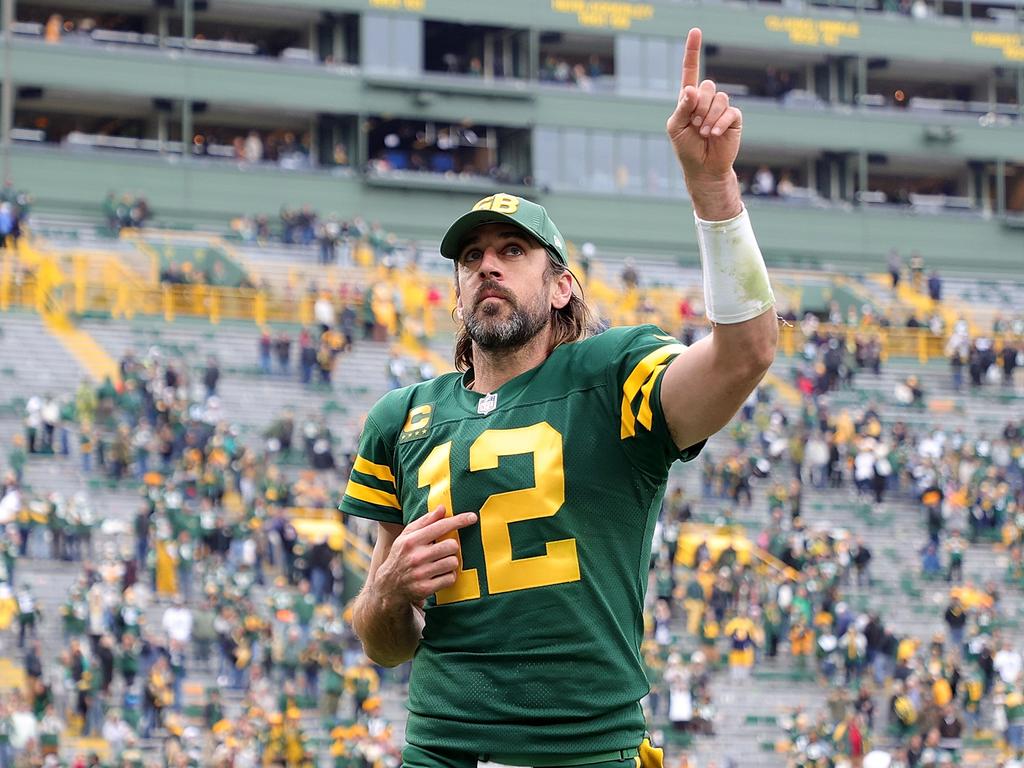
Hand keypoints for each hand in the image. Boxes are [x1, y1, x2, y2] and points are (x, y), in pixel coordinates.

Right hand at [374, 506, 476, 605]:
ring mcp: (420, 574)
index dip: (459, 521)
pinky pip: (450, 578)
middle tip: (443, 550)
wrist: (388, 586)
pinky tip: (439, 575)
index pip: (440, 527)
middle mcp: (415, 557)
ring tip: (440, 563)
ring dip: (450, 562)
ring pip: (453, 562)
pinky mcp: (425, 588)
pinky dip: (448, 576)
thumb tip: (442, 508)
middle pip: (452, 546)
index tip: (472, 517)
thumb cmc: (402, 556)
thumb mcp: (407, 536)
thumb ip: (425, 521)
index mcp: (411, 541)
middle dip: (452, 547)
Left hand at [666, 28, 742, 189]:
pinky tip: (713, 135)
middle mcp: (706, 99)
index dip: (692, 51)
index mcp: (689, 99)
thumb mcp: (676, 127)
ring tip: (703, 133)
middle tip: (695, 125)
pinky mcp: (734, 118)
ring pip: (719, 98)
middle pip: (706, 86)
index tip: (695, 31)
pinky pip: (729, 111)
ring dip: (708, 118)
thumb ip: (682, 108)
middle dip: (699, 107)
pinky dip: (719, 124)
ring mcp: (721, 107)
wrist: (703, 168)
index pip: (690, 70)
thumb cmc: (686, 148)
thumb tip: (691, 89)